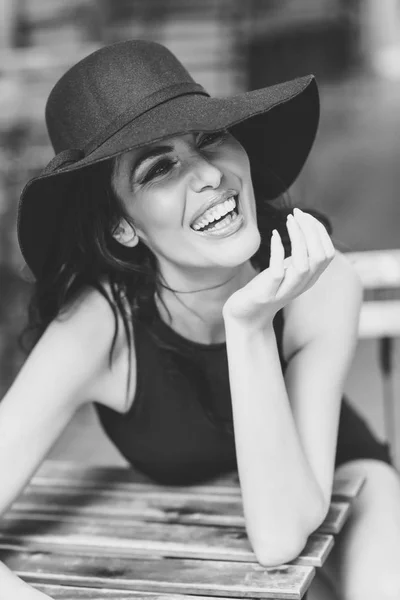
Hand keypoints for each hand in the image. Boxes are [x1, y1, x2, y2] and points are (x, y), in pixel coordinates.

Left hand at [222, 208, 335, 327]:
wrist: (247, 317)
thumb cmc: (266, 288)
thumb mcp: (288, 270)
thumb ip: (300, 255)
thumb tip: (307, 226)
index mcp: (310, 278)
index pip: (328, 253)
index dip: (320, 232)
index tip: (304, 215)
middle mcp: (302, 285)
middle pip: (319, 257)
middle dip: (311, 231)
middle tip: (296, 213)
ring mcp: (285, 290)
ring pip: (303, 266)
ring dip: (298, 239)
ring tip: (289, 220)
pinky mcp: (267, 294)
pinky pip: (277, 273)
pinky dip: (278, 252)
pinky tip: (273, 235)